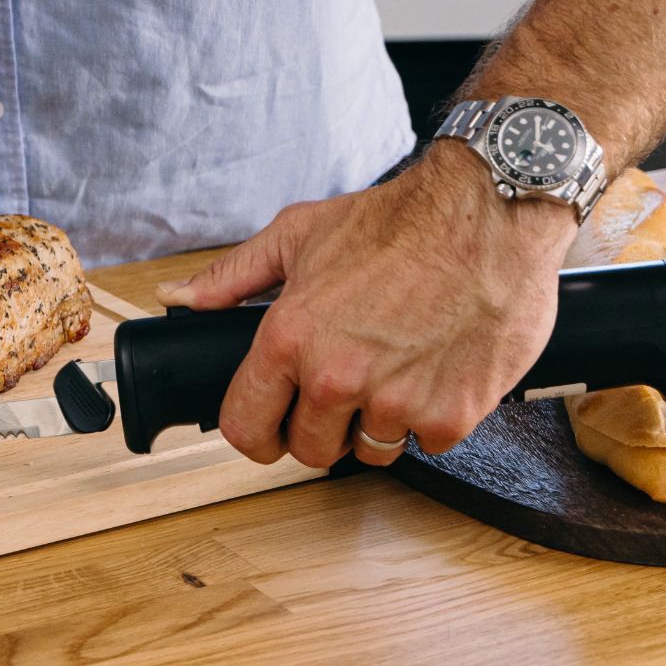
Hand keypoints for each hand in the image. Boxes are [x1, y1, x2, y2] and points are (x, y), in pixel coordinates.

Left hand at [156, 144, 578, 467]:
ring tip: (391, 371)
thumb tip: (177, 298)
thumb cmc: (397, 221)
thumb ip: (231, 277)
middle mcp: (339, 377)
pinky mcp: (453, 414)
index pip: (245, 427)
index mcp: (291, 338)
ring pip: (369, 450)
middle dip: (320, 427)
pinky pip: (426, 442)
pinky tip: (433, 371)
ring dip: (375, 423)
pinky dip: (429, 417)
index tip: (269, 430)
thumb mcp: (298, 234)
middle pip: (310, 450)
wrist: (489, 214)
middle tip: (342, 389)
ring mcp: (398, 402)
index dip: (254, 435)